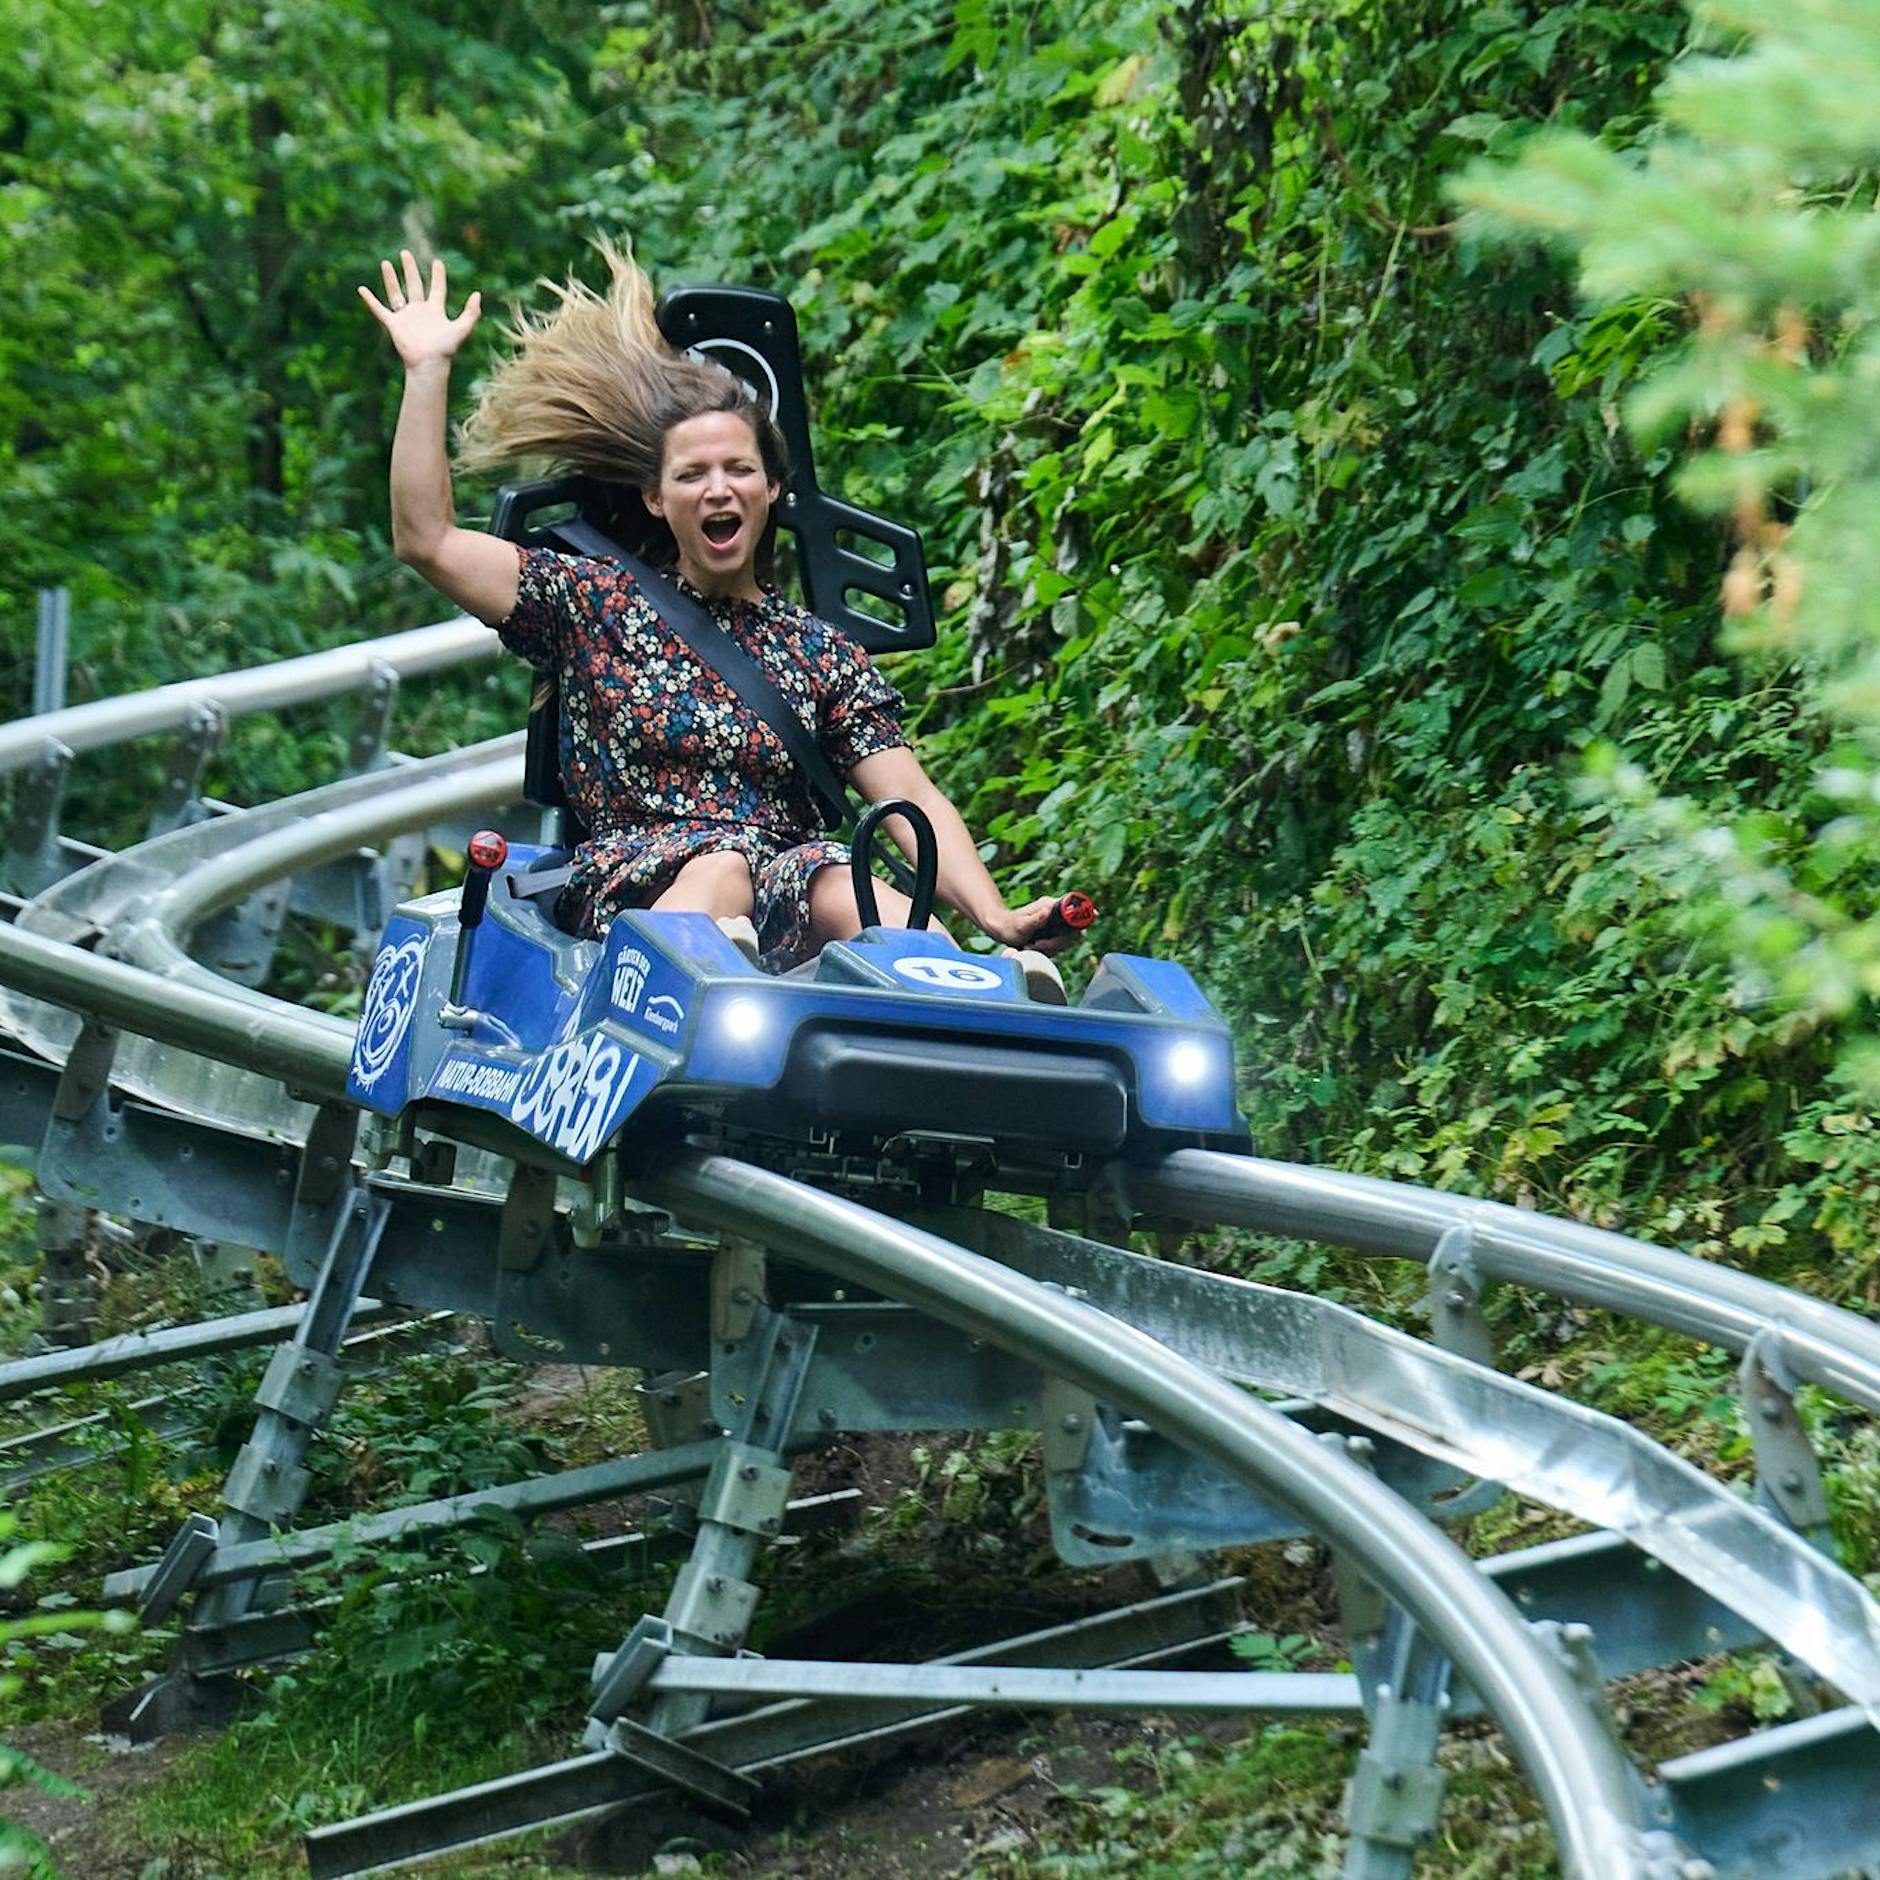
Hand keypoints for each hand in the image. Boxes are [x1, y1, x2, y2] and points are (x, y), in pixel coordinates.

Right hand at [359, 250, 480, 370]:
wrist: (429, 364)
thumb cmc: (445, 349)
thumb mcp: (461, 328)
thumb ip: (471, 313)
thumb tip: (478, 294)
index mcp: (436, 311)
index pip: (437, 289)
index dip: (438, 276)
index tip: (437, 262)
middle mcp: (420, 311)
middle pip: (414, 285)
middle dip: (410, 269)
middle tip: (405, 253)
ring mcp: (405, 317)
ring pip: (396, 293)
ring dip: (391, 279)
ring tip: (385, 262)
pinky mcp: (393, 324)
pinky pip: (379, 309)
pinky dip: (370, 300)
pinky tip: (361, 289)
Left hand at [992, 895, 1076, 955]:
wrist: (1000, 928)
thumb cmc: (1009, 926)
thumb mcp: (1022, 925)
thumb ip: (1036, 919)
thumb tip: (1048, 910)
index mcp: (1051, 905)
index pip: (1074, 912)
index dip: (1077, 923)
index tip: (1059, 936)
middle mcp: (1055, 912)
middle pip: (1072, 929)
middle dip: (1058, 942)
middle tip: (1038, 945)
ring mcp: (1054, 922)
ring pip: (1065, 938)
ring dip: (1052, 947)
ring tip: (1032, 946)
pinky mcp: (1052, 931)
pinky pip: (1058, 942)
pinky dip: (1048, 948)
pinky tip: (1034, 947)